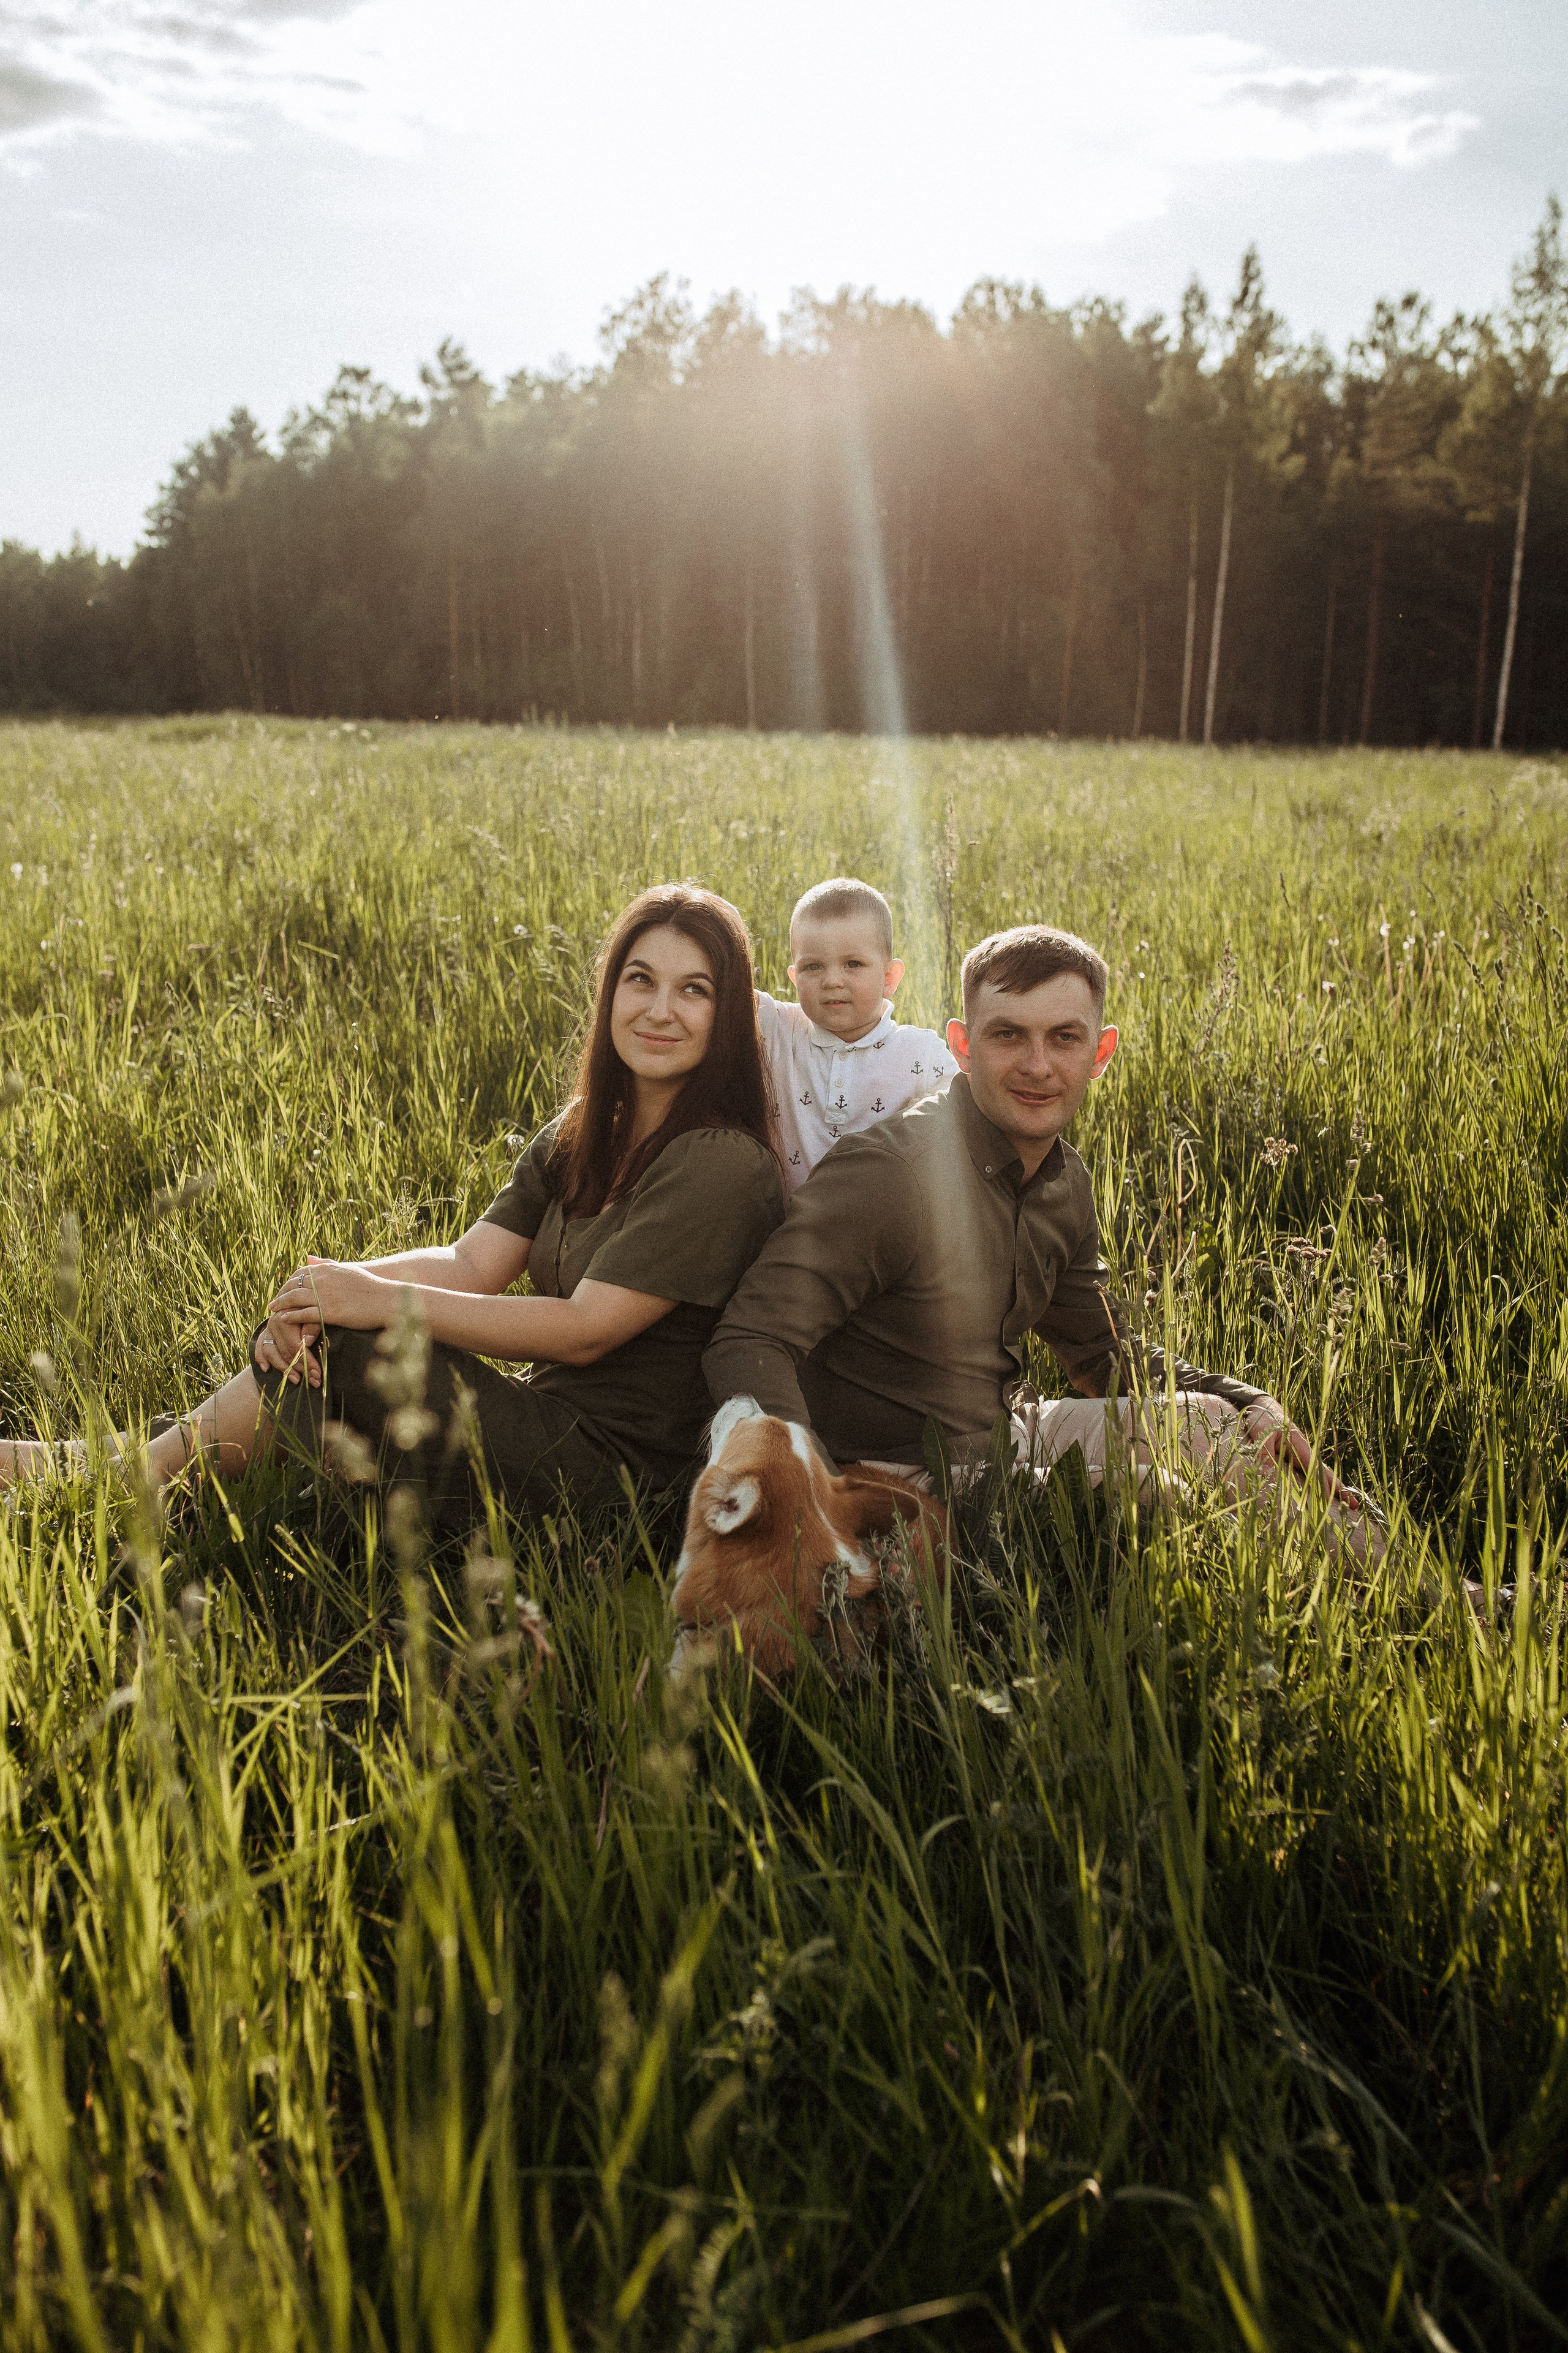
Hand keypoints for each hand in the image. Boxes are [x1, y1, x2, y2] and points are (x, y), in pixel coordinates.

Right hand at [255, 1314, 320, 1387]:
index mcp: (287, 1317)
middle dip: (301, 1369)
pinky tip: (266, 1369)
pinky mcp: (265, 1333)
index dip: (308, 1362)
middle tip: (314, 1381)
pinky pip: (259, 1347)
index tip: (318, 1374)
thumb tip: (306, 1342)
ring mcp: (268, 1329)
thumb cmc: (314, 1307)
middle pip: (286, 1352)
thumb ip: (313, 1326)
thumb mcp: (317, 1314)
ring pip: (271, 1352)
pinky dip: (261, 1358)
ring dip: (283, 1369)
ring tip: (296, 1380)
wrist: (302, 1297)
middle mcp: (274, 1323)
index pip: (296, 1346)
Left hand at [267, 1257, 392, 1335]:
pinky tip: (284, 1320)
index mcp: (327, 1270)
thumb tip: (309, 1258)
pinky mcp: (329, 1312)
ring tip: (274, 1311)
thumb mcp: (347, 1270)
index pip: (299, 1273)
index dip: (288, 1282)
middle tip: (273, 1303)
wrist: (386, 1300)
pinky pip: (303, 1314)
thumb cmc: (370, 1286)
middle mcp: (323, 1280)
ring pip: (294, 1299)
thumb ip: (327, 1264)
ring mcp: (325, 1296)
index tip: (283, 1290)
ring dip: (281, 1305)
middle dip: (280, 1294)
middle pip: (293, 1285)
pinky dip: (291, 1316)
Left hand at [1240, 1396, 1343, 1504]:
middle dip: (1339, 1489)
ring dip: (1333, 1489)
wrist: (1263, 1407)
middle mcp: (1304, 1452)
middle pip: (1325, 1474)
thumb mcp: (1261, 1434)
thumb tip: (1266, 1475)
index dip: (1323, 1485)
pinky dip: (1321, 1485)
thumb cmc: (1263, 1419)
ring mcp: (1301, 1456)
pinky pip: (1310, 1474)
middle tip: (1354, 1505)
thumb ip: (1263, 1454)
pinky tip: (1327, 1496)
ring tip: (1349, 1505)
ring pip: (1320, 1475)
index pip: (1314, 1469)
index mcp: (1299, 1445)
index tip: (1333, 1499)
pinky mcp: (1295, 1459)